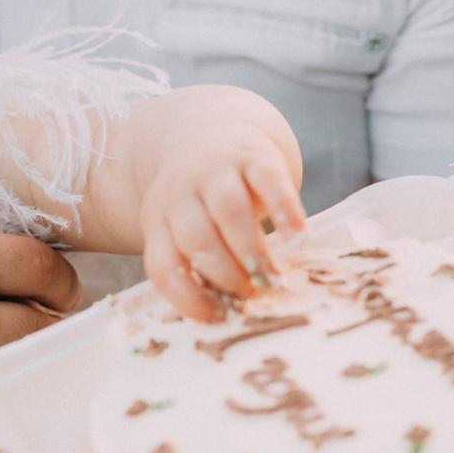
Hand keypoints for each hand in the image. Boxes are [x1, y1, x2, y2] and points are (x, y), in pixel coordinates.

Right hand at [0, 209, 82, 452]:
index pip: (45, 269)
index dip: (60, 284)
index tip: (56, 295)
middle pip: (43, 332)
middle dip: (49, 337)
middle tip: (46, 345)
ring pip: (22, 389)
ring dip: (29, 388)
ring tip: (25, 388)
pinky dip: (5, 440)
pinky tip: (1, 430)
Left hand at [138, 123, 309, 322]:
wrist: (213, 136)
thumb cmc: (203, 205)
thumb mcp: (184, 229)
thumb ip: (201, 266)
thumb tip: (230, 313)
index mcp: (157, 219)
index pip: (162, 264)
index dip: (187, 297)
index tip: (218, 317)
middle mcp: (180, 192)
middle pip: (197, 238)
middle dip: (226, 274)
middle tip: (251, 295)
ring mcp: (215, 171)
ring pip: (229, 210)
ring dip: (251, 251)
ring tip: (271, 277)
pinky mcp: (253, 156)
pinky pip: (268, 181)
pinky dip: (284, 210)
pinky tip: (297, 236)